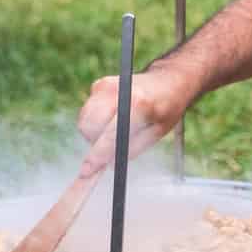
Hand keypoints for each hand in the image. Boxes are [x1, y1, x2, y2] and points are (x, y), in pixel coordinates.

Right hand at [76, 65, 195, 175]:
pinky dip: (95, 120)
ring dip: (94, 131)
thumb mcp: (157, 133)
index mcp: (137, 104)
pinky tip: (113, 117)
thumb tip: (109, 164)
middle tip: (113, 146)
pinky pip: (87, 112)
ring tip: (116, 129)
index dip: (97, 155)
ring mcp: (105, 86)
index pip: (110, 134)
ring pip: (84, 120)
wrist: (167, 80)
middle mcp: (117, 92)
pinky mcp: (99, 85)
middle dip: (95, 142)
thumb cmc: (166, 108)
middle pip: (89, 127)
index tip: (86, 171)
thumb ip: (133, 149)